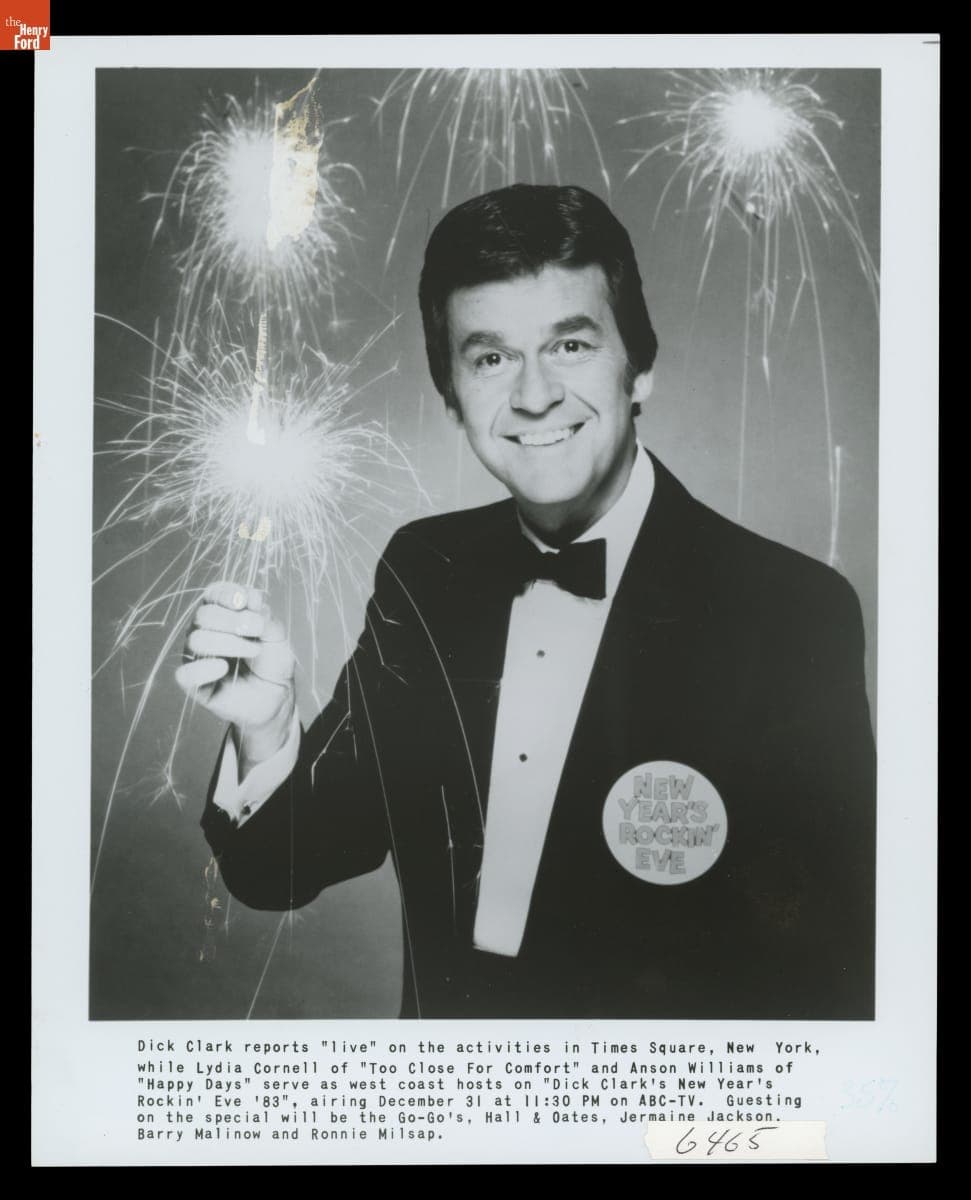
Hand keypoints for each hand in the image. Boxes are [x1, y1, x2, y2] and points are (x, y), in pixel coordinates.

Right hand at [175, 582, 295, 759]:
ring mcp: (198, 657)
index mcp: (222, 614)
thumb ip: (263, 616)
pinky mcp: (196, 684)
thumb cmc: (273, 662)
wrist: (278, 696)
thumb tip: (250, 596)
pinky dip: (203, 669)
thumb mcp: (276, 635)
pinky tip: (224, 668)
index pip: (212, 594)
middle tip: (258, 631)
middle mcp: (205, 632)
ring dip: (229, 643)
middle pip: (203, 616)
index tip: (244, 601)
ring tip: (254, 650)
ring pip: (196, 641)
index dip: (226, 594)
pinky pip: (185, 674)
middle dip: (233, 621)